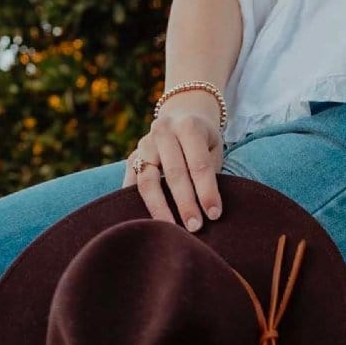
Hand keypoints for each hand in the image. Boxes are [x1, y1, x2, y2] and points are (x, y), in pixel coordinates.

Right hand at [122, 92, 224, 230]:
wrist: (181, 115)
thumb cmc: (203, 141)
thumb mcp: (213, 147)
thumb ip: (209, 172)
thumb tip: (208, 210)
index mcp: (188, 126)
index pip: (199, 164)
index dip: (207, 192)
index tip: (214, 215)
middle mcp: (163, 131)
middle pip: (174, 173)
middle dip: (185, 204)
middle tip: (195, 228)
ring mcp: (144, 144)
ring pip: (148, 181)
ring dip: (159, 208)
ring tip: (169, 229)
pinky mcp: (132, 158)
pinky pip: (131, 185)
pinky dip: (136, 204)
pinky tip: (145, 222)